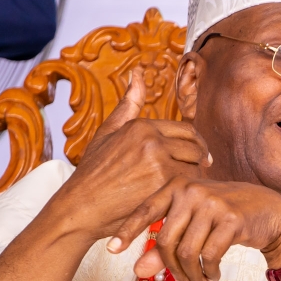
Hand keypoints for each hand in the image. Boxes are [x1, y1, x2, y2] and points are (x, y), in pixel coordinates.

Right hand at [51, 68, 211, 240]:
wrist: (80, 207)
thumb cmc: (93, 172)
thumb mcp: (107, 133)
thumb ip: (127, 105)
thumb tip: (137, 73)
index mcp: (141, 125)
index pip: (187, 131)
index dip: (195, 145)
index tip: (199, 157)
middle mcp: (151, 139)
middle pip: (195, 148)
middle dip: (198, 162)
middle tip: (194, 175)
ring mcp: (158, 160)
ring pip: (195, 167)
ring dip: (192, 178)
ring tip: (182, 188)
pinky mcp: (162, 182)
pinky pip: (189, 184)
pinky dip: (186, 192)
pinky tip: (176, 198)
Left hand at [109, 177, 280, 280]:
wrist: (271, 212)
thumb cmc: (226, 217)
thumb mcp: (193, 228)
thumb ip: (165, 247)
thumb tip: (137, 271)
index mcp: (178, 185)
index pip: (146, 211)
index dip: (126, 231)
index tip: (110, 250)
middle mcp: (193, 190)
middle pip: (167, 240)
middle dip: (171, 269)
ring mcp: (212, 203)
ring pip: (187, 252)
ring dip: (191, 275)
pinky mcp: (231, 218)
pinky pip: (209, 255)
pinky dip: (209, 272)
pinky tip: (212, 277)